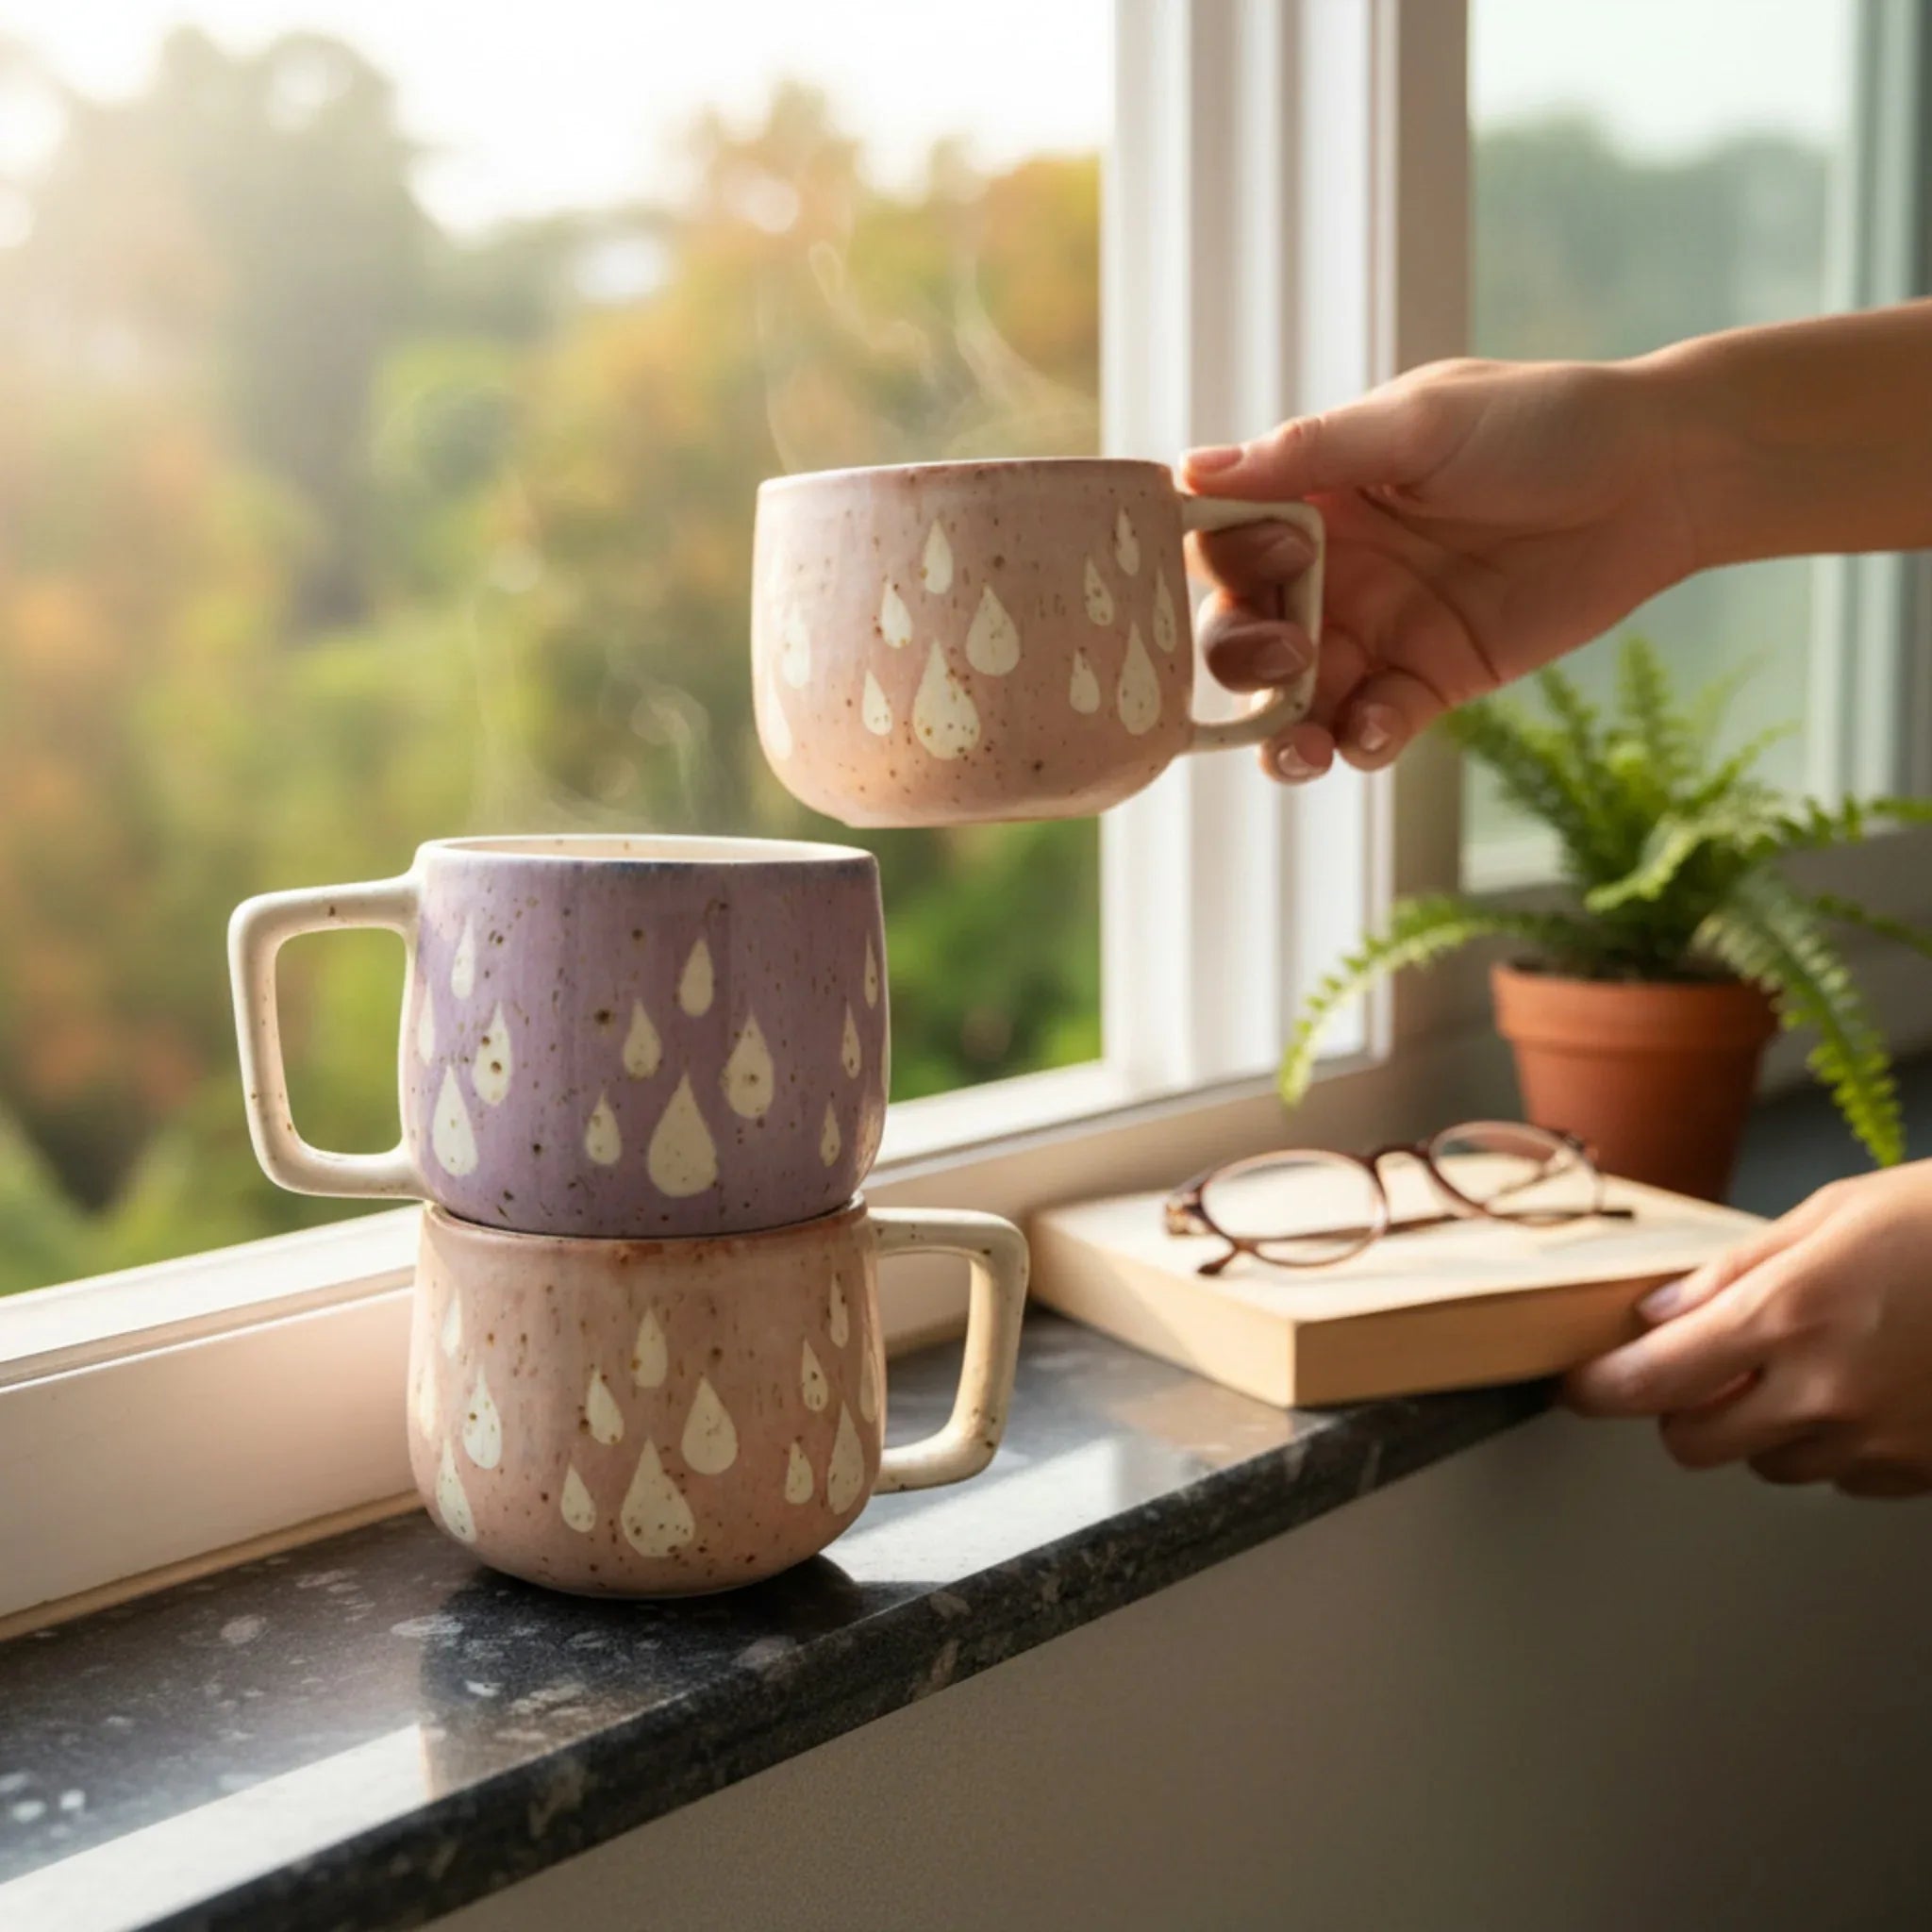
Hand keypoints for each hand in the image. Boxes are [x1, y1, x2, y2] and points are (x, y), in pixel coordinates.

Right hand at [1179, 355, 1699, 782]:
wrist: (1660, 476)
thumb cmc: (1541, 421)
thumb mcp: (1419, 422)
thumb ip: (1310, 454)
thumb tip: (1189, 469)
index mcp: (1312, 495)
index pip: (1222, 545)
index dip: (1226, 565)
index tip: (1278, 558)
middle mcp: (1330, 568)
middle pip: (1240, 633)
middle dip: (1242, 660)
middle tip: (1290, 659)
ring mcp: (1378, 630)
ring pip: (1292, 700)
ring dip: (1280, 729)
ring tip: (1299, 747)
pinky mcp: (1429, 682)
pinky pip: (1369, 727)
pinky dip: (1358, 741)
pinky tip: (1376, 731)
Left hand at [1564, 1162, 1931, 1496]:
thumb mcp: (1828, 1217)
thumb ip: (1734, 1274)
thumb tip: (1661, 1315)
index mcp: (1787, 1316)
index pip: (1650, 1381)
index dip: (1599, 1390)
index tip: (1578, 1386)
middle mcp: (1824, 1392)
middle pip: (1693, 1445)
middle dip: (1679, 1411)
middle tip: (1699, 1367)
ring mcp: (1877, 1441)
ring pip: (1766, 1464)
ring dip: (1760, 1427)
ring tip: (1809, 1361)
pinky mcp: (1921, 1473)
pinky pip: (1840, 1475)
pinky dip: (1831, 1442)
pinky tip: (1867, 1387)